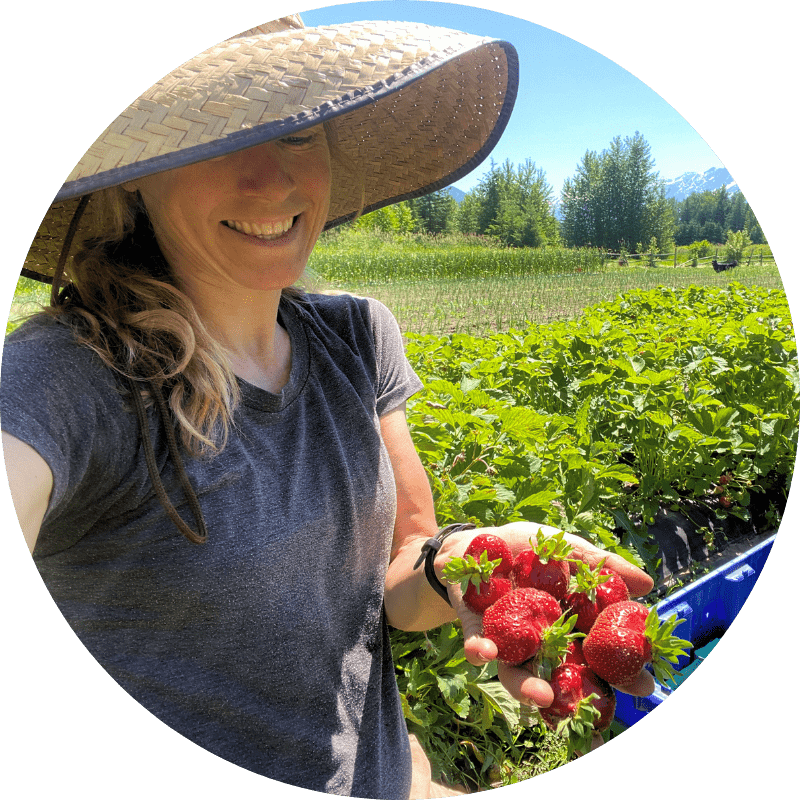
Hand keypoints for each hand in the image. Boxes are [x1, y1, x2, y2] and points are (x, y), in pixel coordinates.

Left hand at [436, 521, 655, 707]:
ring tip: (540, 695)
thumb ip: (602, 565)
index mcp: (567, 627)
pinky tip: (483, 654)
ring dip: (527, 688)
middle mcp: (540, 644)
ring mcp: (508, 643)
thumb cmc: (529, 548)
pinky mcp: (475, 632)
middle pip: (561, 678)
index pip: (598, 657)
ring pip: (519, 674)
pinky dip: (479, 651)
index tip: (643, 685)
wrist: (476, 542)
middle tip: (596, 717)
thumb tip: (648, 583)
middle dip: (578, 699)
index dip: (621, 673)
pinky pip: (477, 647)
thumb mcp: (566, 549)